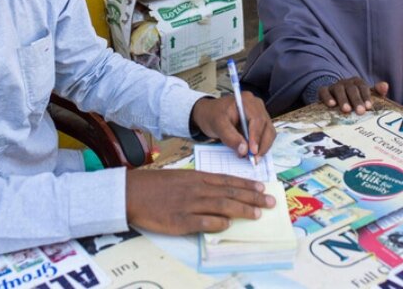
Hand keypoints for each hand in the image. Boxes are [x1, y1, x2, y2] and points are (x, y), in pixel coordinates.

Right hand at [126, 169, 274, 233]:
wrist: (131, 193)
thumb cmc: (155, 185)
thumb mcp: (180, 178)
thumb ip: (199, 184)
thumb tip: (218, 192)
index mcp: (197, 178)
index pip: (227, 180)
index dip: (246, 184)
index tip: (262, 187)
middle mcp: (197, 189)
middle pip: (230, 193)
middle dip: (252, 197)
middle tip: (270, 202)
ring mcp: (189, 205)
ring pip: (222, 206)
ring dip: (242, 210)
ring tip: (258, 213)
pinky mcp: (180, 221)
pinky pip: (203, 222)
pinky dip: (217, 223)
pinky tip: (228, 225)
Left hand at [191, 94, 275, 159]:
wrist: (209, 114)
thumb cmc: (212, 115)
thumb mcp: (217, 125)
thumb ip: (230, 137)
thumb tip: (244, 150)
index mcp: (246, 101)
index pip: (257, 119)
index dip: (257, 136)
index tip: (253, 151)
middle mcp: (256, 106)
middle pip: (267, 126)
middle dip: (262, 145)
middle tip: (254, 159)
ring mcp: (260, 114)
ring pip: (269, 133)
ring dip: (263, 147)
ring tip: (252, 158)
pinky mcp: (259, 124)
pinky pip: (265, 136)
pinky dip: (260, 146)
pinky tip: (252, 154)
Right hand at [319, 77, 388, 113]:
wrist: (336, 100)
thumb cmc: (355, 100)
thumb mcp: (366, 96)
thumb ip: (377, 92)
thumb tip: (385, 85)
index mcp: (357, 83)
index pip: (363, 87)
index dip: (366, 96)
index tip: (369, 107)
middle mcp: (346, 83)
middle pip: (351, 89)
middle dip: (356, 100)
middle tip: (360, 111)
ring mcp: (334, 86)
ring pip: (338, 90)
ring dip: (343, 99)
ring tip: (347, 110)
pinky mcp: (324, 91)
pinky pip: (324, 91)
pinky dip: (327, 97)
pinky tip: (331, 105)